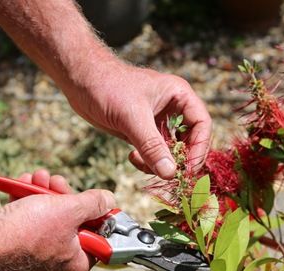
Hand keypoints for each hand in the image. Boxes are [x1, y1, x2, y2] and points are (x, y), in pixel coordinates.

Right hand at [0, 170, 115, 270]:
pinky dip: (27, 202)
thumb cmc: (28, 231)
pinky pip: (30, 222)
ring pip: (49, 218)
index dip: (97, 214)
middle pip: (72, 224)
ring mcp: (36, 257)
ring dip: (43, 193)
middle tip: (57, 180)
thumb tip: (109, 200)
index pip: (98, 238)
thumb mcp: (70, 210)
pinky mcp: (18, 247)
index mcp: (77, 265)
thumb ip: (93, 203)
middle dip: (63, 196)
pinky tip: (22, 184)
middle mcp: (58, 266)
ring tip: (37, 176)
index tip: (94, 198)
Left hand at [63, 62, 211, 179]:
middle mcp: (172, 109)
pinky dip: (147, 161)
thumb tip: (170, 173)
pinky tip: (132, 157)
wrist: (80, 81)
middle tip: (167, 175)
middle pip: (190, 140)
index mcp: (179, 95)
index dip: (199, 148)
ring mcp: (157, 121)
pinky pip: (154, 153)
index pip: (202, 125)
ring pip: (171, 150)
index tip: (188, 168)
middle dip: (179, 159)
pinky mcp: (142, 131)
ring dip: (160, 163)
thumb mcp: (132, 118)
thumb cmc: (108, 87)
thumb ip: (152, 146)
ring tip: (143, 163)